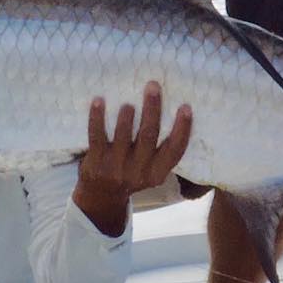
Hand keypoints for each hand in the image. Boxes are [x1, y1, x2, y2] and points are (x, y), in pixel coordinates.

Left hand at [73, 81, 191, 235]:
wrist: (102, 195)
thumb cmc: (132, 173)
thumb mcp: (152, 171)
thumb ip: (160, 150)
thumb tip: (169, 108)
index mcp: (157, 173)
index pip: (175, 150)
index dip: (182, 129)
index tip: (186, 107)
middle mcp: (139, 171)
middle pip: (148, 136)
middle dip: (152, 109)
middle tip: (153, 86)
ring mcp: (116, 167)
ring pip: (123, 135)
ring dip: (126, 116)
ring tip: (128, 103)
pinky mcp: (96, 162)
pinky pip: (96, 136)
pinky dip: (97, 117)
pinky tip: (98, 101)